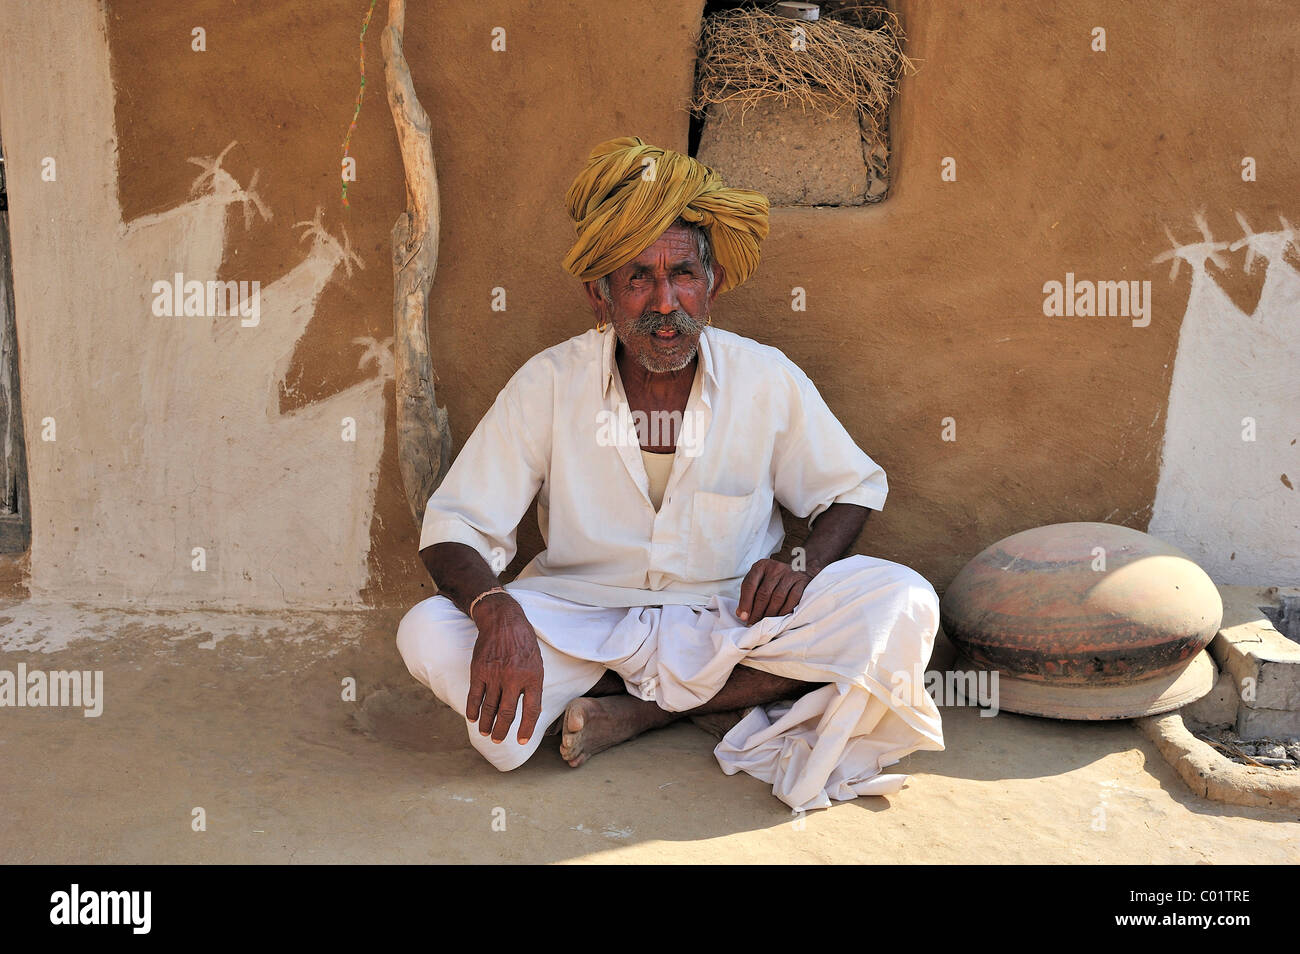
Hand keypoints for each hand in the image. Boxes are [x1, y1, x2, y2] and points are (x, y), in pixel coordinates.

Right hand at [464, 595, 544, 744]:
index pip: (531, 710)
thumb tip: (534, 710)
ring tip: (486, 733)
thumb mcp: (537, 663)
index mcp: (533, 677)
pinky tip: (473, 718)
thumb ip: (534, 686)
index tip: (521, 741)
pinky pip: (475, 696)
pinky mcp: (479, 670)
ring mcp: (495, 674)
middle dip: (502, 730)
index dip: (526, 728)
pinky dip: (473, 710)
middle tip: (497, 740)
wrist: (503, 621)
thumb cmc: (523, 643)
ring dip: (486, 723)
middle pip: (507, 713)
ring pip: (490, 707)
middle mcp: (514, 678)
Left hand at [737, 558, 812, 625]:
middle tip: (754, 623)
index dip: (745, 602)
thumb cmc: (773, 578)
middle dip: (757, 611)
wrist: (798, 568)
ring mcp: (789, 573)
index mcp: (761, 566)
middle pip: (764, 593)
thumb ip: (748, 595)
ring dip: (770, 613)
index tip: (744, 617)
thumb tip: (741, 614)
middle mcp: (775, 567)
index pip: (749, 585)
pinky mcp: (801, 581)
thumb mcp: (758, 581)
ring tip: (765, 623)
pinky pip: (793, 598)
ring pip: (778, 597)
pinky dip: (785, 610)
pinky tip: (780, 618)